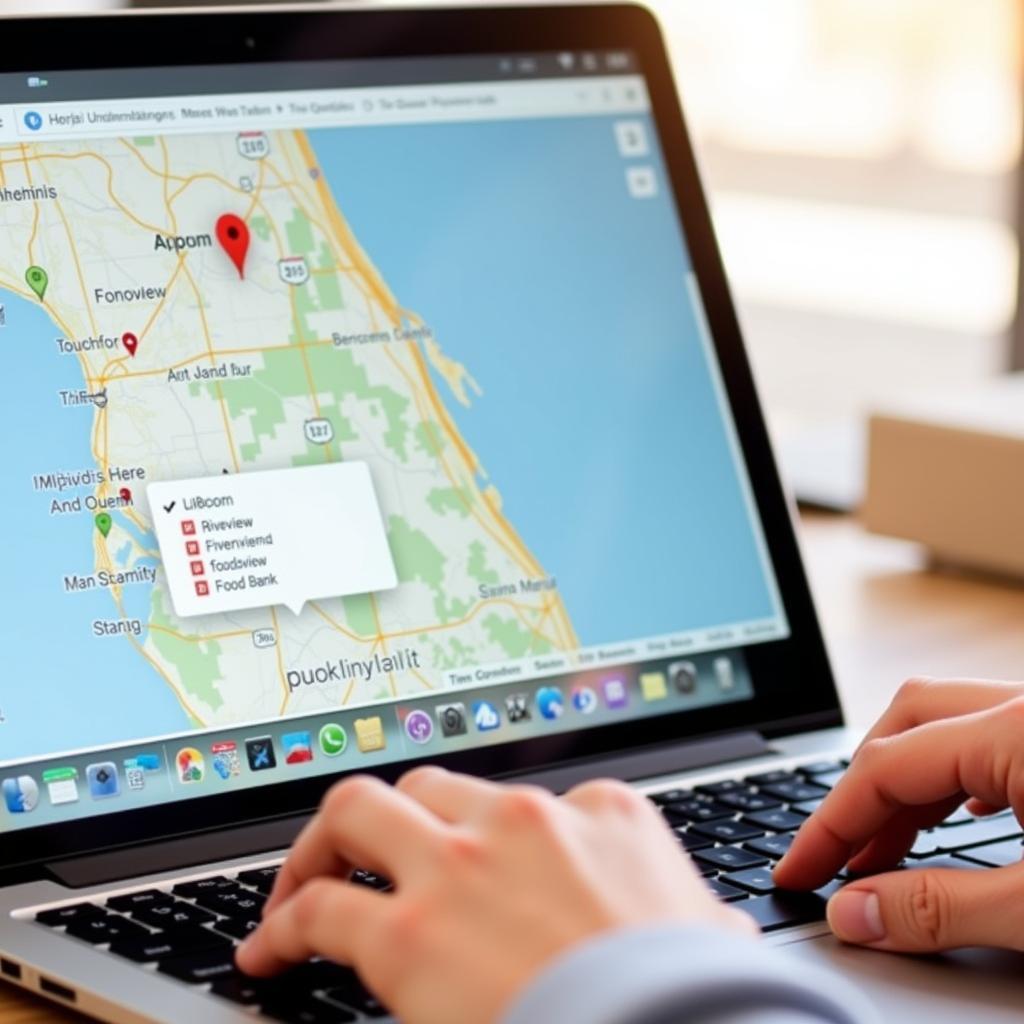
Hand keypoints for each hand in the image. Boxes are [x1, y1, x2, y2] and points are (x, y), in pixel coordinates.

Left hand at [236, 767, 754, 1023]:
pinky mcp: (408, 933)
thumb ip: (693, 912)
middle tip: (365, 857)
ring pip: (357, 810)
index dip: (484, 835)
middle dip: (390, 818)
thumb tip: (713, 926)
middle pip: (426, 786)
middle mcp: (521, 821)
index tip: (466, 863)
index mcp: (601, 813)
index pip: (521, 802)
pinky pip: (320, 911)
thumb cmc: (694, 997)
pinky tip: (270, 953)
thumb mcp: (707, 934)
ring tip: (300, 885)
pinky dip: (283, 925)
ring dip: (322, 846)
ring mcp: (461, 866)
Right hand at [775, 677, 1023, 951]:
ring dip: (906, 783)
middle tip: (837, 855)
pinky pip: (992, 737)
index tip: (799, 870)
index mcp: (1018, 731)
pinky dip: (955, 777)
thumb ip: (942, 910)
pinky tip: (957, 812)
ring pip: (951, 724)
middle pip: (908, 721)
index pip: (886, 767)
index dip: (830, 824)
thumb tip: (854, 913)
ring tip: (885, 848)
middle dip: (861, 788)